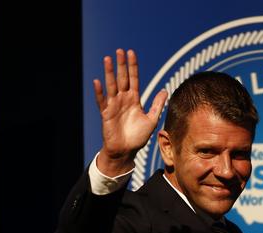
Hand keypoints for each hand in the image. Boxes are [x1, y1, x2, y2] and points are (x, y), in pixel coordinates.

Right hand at [94, 49, 166, 175]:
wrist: (126, 151)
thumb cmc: (138, 137)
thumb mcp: (151, 120)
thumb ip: (157, 105)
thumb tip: (165, 90)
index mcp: (134, 100)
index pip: (133, 79)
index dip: (132, 66)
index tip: (131, 53)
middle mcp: (123, 100)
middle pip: (122, 78)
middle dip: (121, 65)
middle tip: (120, 51)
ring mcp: (114, 106)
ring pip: (111, 86)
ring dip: (109, 73)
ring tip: (107, 59)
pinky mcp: (106, 114)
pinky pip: (102, 101)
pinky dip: (99, 92)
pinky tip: (97, 82)